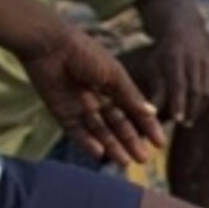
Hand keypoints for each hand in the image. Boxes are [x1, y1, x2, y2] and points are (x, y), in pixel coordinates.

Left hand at [27, 28, 161, 164]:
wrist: (49, 45)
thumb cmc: (84, 53)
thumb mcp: (114, 75)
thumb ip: (131, 96)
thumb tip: (152, 113)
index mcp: (113, 85)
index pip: (133, 110)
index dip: (146, 126)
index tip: (159, 143)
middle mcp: (98, 98)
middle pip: (117, 124)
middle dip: (130, 141)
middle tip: (143, 159)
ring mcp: (79, 106)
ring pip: (99, 132)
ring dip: (112, 146)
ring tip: (126, 162)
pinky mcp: (62, 112)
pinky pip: (77, 132)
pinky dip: (88, 143)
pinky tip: (101, 153)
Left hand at [140, 25, 208, 128]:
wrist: (186, 31)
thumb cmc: (165, 55)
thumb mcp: (155, 68)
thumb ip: (155, 90)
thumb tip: (149, 113)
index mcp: (175, 57)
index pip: (179, 84)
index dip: (179, 102)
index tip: (176, 119)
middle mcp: (195, 58)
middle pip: (197, 90)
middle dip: (191, 109)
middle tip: (184, 123)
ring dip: (201, 108)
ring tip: (191, 119)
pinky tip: (203, 109)